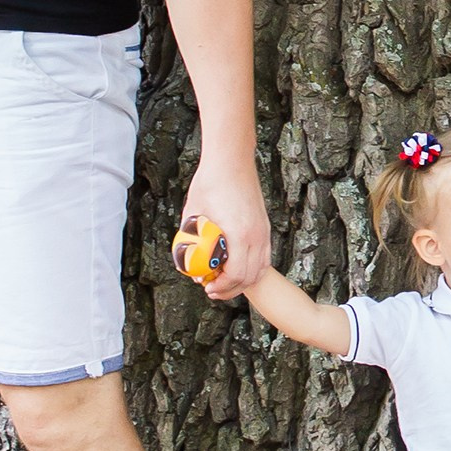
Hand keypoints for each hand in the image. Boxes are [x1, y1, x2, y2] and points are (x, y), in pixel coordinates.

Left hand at [177, 160, 269, 301]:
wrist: (231, 161)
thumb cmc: (210, 183)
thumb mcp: (192, 214)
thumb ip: (189, 238)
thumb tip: (185, 260)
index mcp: (239, 234)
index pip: (236, 274)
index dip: (222, 287)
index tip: (207, 288)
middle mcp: (256, 235)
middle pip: (250, 276)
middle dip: (231, 289)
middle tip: (213, 290)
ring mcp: (263, 230)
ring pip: (261, 268)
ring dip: (243, 280)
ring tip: (225, 281)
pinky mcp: (265, 226)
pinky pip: (264, 256)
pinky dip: (253, 267)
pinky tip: (237, 265)